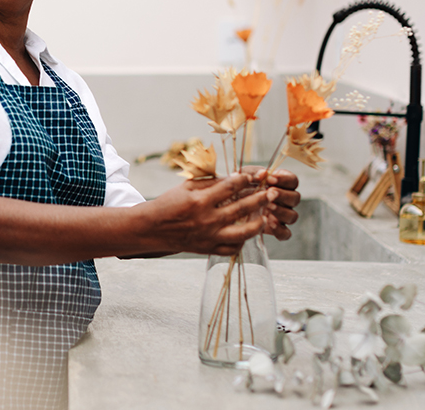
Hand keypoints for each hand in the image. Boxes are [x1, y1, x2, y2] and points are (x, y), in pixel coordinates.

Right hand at [145, 173, 269, 255]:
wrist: (152, 228)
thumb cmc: (169, 204)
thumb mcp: (186, 187)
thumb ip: (210, 182)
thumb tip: (234, 178)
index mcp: (200, 200)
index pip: (230, 187)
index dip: (245, 179)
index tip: (254, 176)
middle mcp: (207, 219)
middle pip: (241, 208)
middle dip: (260, 198)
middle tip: (271, 192)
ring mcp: (209, 236)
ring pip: (242, 232)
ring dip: (258, 223)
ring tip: (265, 216)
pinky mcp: (208, 249)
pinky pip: (233, 248)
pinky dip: (243, 241)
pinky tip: (247, 232)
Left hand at [240, 166, 300, 240]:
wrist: (229, 208)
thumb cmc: (240, 188)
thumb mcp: (244, 177)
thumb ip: (253, 173)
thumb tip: (263, 173)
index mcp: (281, 185)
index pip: (293, 180)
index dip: (284, 179)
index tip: (270, 178)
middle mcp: (285, 201)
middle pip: (295, 198)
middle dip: (283, 194)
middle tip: (270, 192)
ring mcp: (282, 216)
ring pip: (293, 215)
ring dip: (282, 210)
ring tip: (268, 207)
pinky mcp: (277, 230)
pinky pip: (286, 233)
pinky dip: (280, 230)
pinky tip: (270, 223)